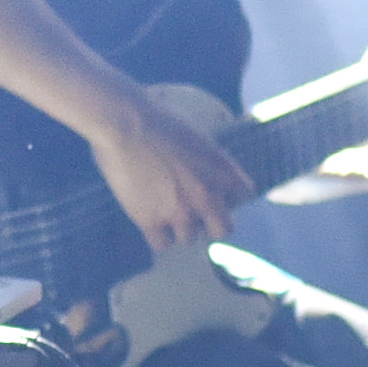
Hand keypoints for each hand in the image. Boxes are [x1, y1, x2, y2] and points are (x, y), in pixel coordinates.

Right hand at [87, 93, 249, 251]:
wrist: (124, 124)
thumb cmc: (157, 122)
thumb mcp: (197, 140)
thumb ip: (209, 166)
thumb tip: (207, 184)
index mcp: (224, 171)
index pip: (243, 197)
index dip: (226, 196)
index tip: (211, 190)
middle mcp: (208, 196)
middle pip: (223, 230)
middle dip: (209, 223)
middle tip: (190, 212)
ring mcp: (180, 212)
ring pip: (189, 238)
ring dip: (177, 227)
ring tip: (160, 206)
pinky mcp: (152, 221)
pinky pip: (162, 244)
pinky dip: (155, 234)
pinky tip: (146, 216)